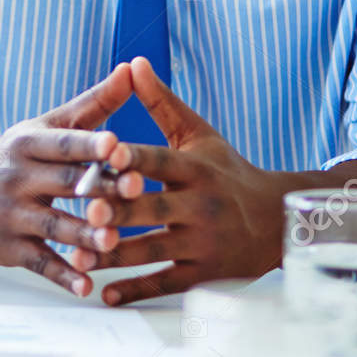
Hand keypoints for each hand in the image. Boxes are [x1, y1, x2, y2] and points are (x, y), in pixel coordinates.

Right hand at [0, 64, 147, 297]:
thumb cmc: (20, 158)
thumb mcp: (47, 127)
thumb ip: (93, 104)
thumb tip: (133, 68)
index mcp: (29, 143)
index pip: (63, 143)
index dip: (89, 144)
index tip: (117, 143)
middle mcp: (17, 177)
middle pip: (63, 183)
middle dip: (98, 188)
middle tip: (135, 189)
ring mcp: (11, 215)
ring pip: (52, 226)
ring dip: (83, 235)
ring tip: (114, 243)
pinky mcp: (10, 249)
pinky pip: (40, 262)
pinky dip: (63, 275)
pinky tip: (88, 286)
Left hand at [71, 57, 288, 304]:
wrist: (277, 221)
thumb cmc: (227, 172)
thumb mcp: (199, 135)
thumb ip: (162, 103)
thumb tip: (133, 63)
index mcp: (196, 168)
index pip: (160, 160)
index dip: (134, 157)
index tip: (106, 152)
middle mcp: (202, 205)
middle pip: (153, 208)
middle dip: (118, 211)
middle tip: (83, 211)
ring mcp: (204, 242)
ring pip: (154, 249)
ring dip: (116, 254)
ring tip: (79, 257)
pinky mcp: (204, 274)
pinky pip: (166, 282)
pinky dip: (136, 289)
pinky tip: (105, 294)